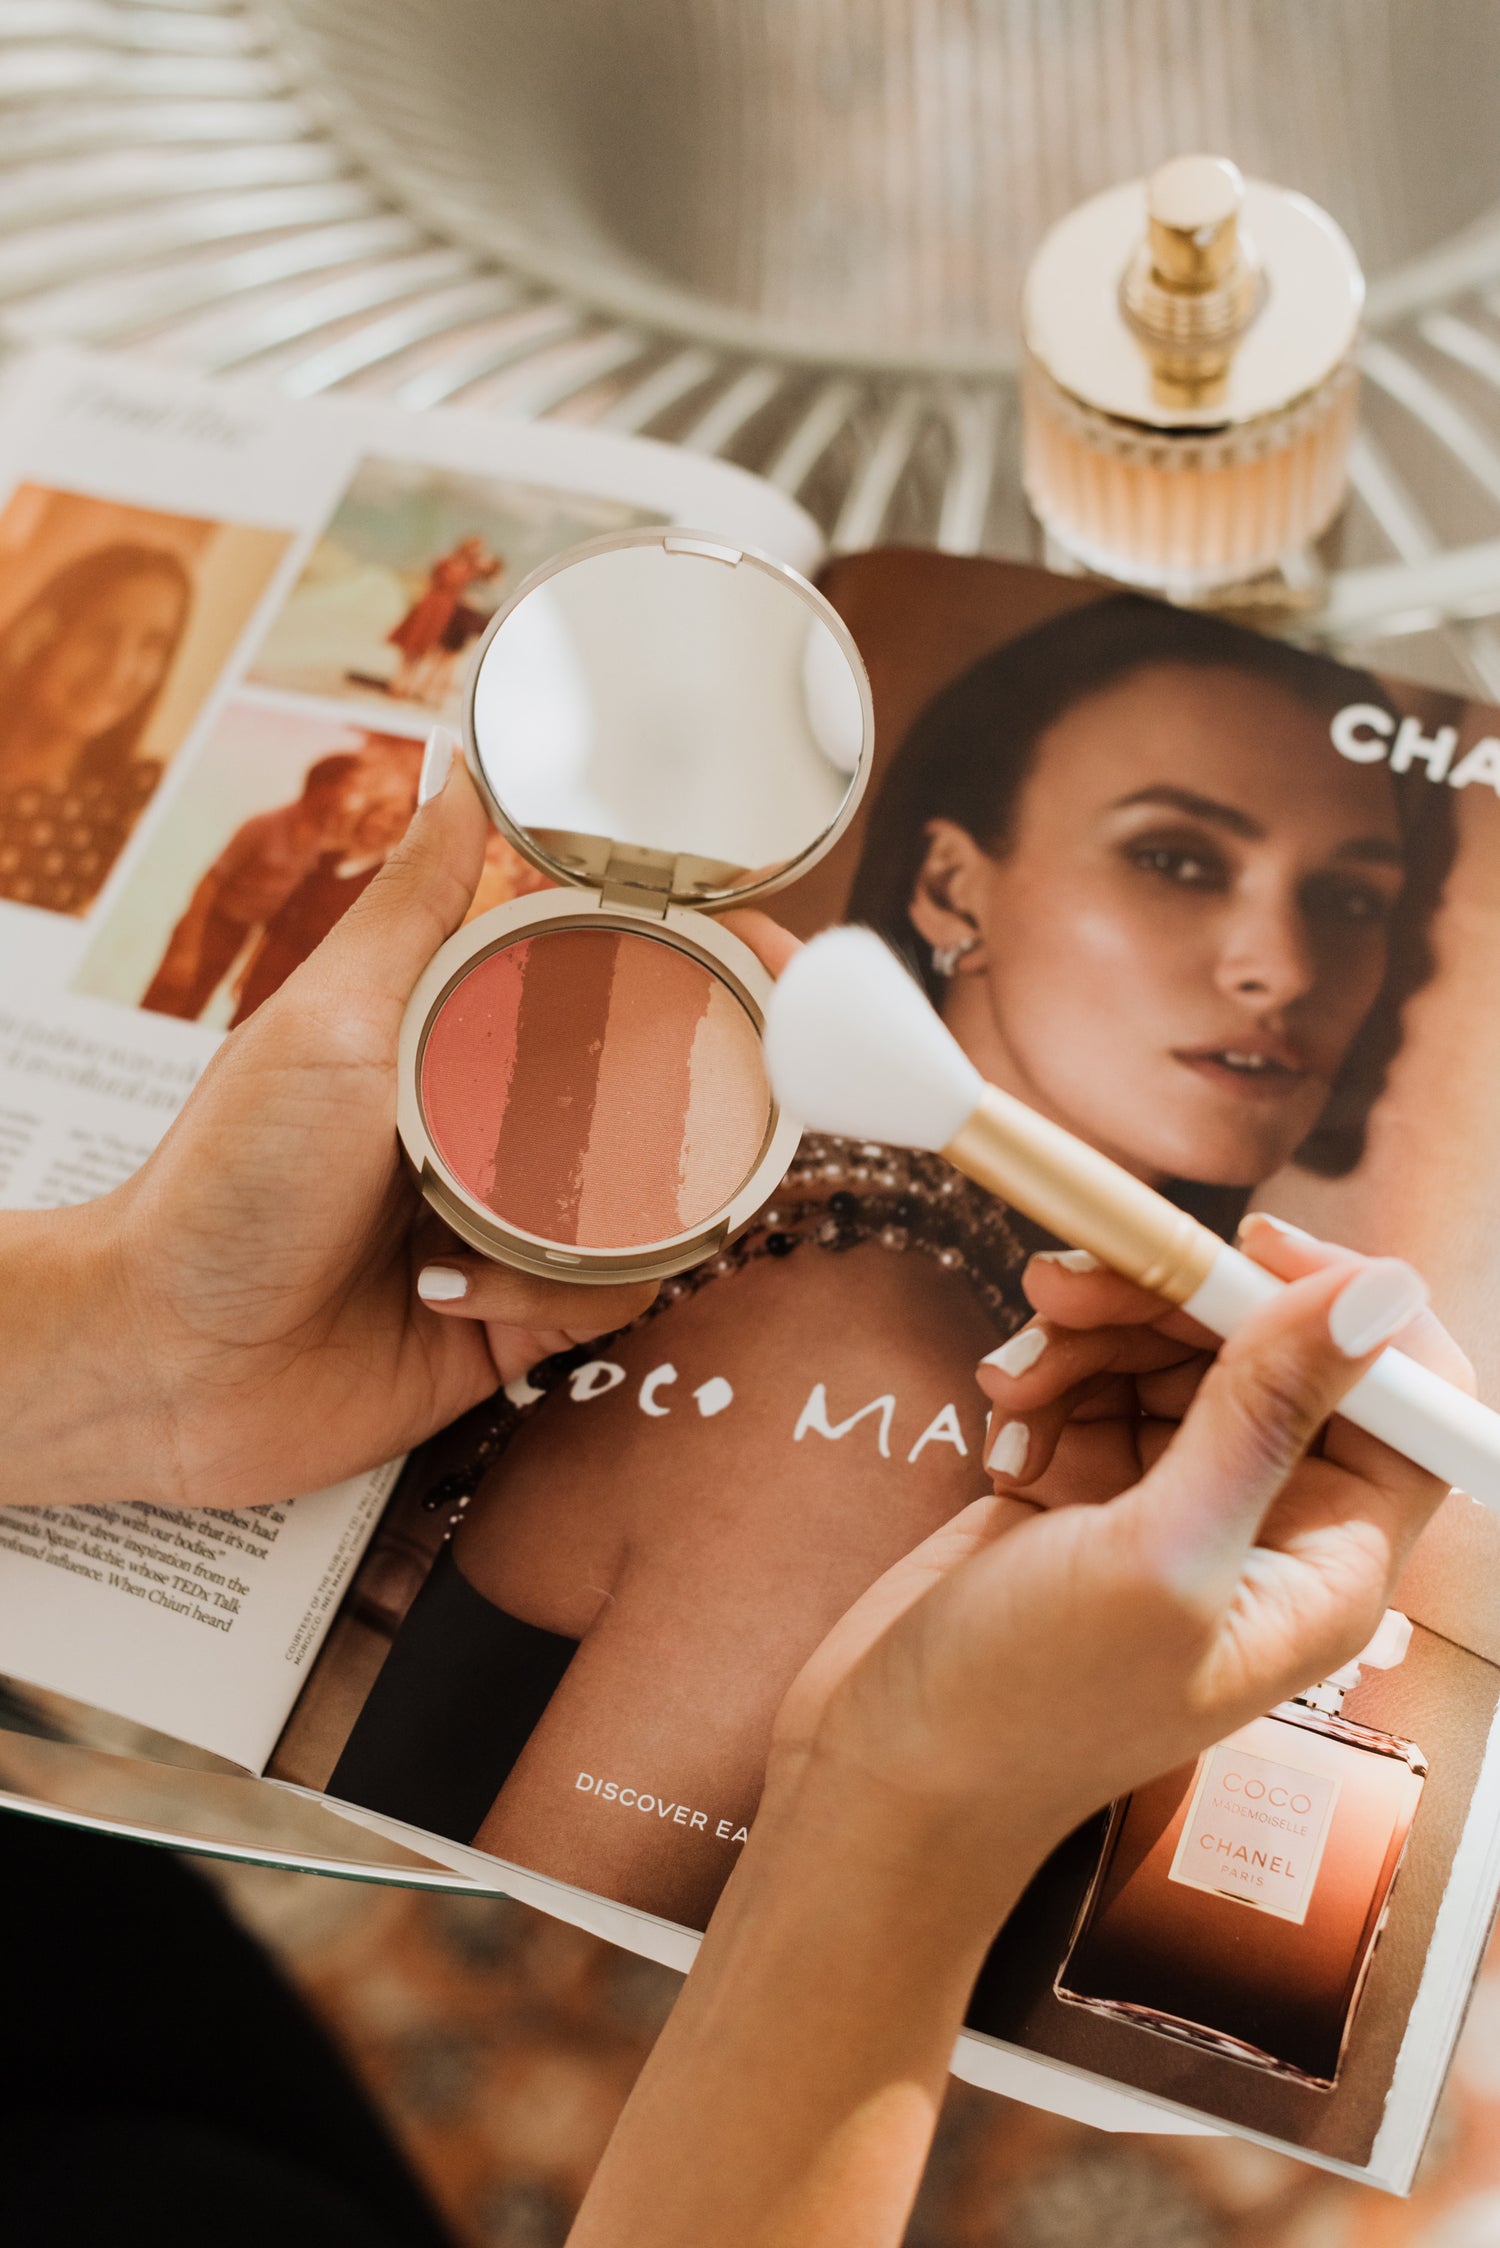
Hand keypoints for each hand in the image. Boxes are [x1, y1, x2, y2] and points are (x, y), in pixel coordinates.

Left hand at [25, 752, 657, 1510]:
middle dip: (704, 1106)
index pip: (623, 972)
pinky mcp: (525, 1316)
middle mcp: (508, 1119)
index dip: (714, 959)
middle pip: (669, 1092)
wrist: (171, 1359)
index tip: (782, 958)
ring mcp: (522, 1220)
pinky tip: (451, 1292)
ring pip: (659, 1205)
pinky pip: (612, 1298)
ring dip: (599, 1223)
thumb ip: (416, 904)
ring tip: (503, 1231)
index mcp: (468, 1029)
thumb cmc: (225, 1177)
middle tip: (720, 1115)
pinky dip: (549, 1295)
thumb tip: (461, 769)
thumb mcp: (330, 1020)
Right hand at [771, 1224, 1468, 1882]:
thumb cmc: (1027, 1707)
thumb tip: (1381, 1292)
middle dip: (1171, 1302)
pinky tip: (1002, 1418)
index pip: (1404, 1394)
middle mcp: (1267, 1528)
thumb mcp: (1161, 1556)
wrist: (884, 1771)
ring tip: (1017, 1373)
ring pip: (1171, 1353)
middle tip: (1070, 1287)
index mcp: (1330, 1563)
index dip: (1342, 1303)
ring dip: (1092, 1333)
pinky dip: (1048, 1376)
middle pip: (1266, 1349)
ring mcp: (1173, 1507)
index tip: (1245, 1246)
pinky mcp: (1088, 1492)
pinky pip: (1093, 1382)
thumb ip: (1267, 1415)